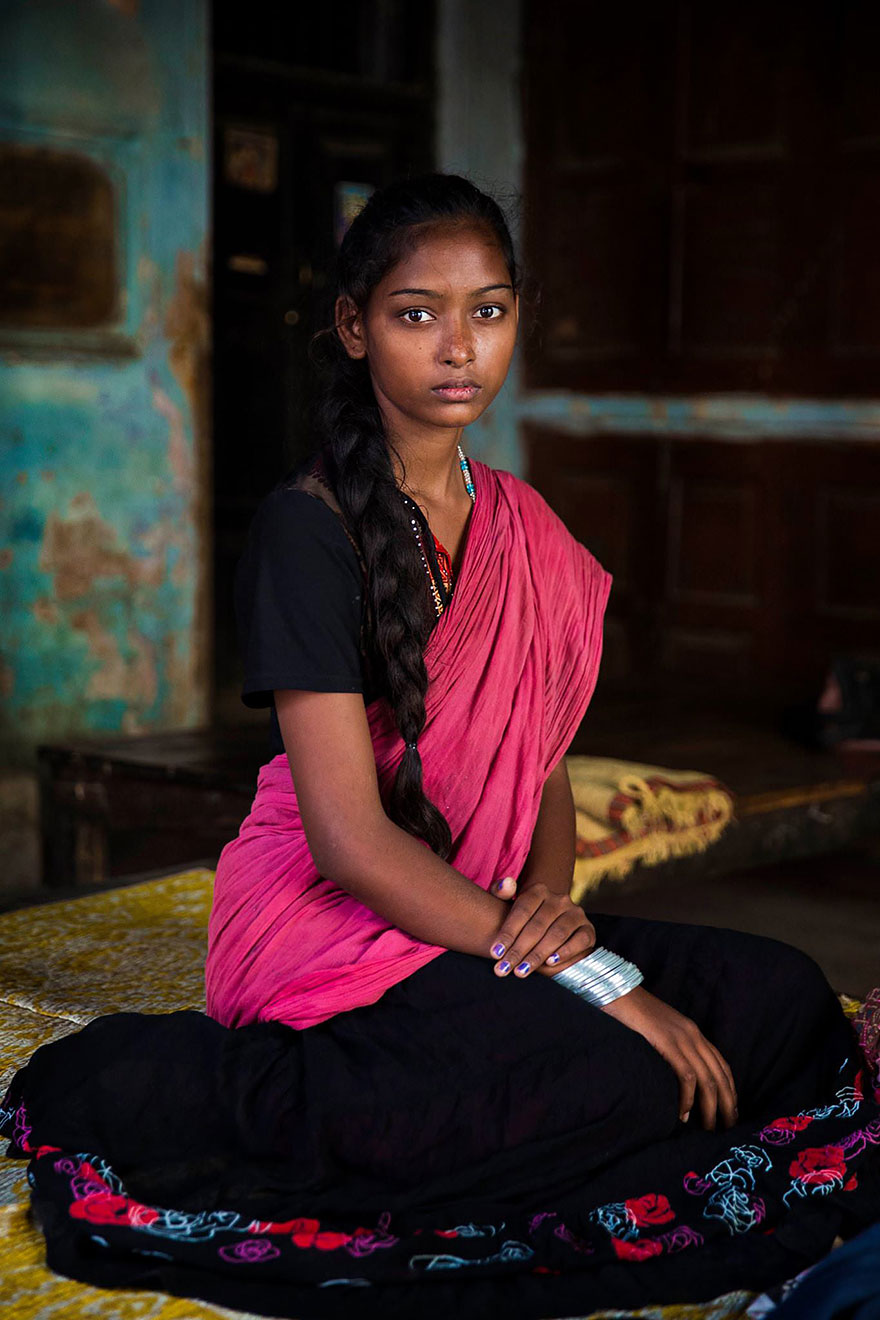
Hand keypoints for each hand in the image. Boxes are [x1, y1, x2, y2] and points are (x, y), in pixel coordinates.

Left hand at [488, 876, 595, 978]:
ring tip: (521, 971)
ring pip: (556, 934)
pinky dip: (564, 952)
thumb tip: (506, 885)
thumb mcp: (511, 905)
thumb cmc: (526, 920)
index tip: (495, 953)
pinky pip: (579, 941)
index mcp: (539, 891)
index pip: (522, 911)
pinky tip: (550, 963)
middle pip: (537, 926)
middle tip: (504, 968)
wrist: (554, 929)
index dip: (507, 933)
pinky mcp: (588, 930)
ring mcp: (576, 914)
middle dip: (518, 950)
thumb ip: (501, 892)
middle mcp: (559, 900)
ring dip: (537, 955)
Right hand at [602, 986, 737, 1130]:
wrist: (615, 989)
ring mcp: (680, 1037)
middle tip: (728, 1127)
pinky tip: (684, 1113)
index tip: (731, 1109)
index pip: (721, 1064)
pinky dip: (688, 1098)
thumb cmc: (630, 1011)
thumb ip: (668, 1047)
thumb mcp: (657, 1029)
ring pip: (707, 1079)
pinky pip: (686, 1075)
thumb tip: (671, 1076)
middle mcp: (692, 1034)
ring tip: (708, 1127)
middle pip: (720, 1075)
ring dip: (710, 1107)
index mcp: (691, 1031)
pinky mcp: (666, 1042)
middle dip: (728, 1104)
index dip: (730, 1089)